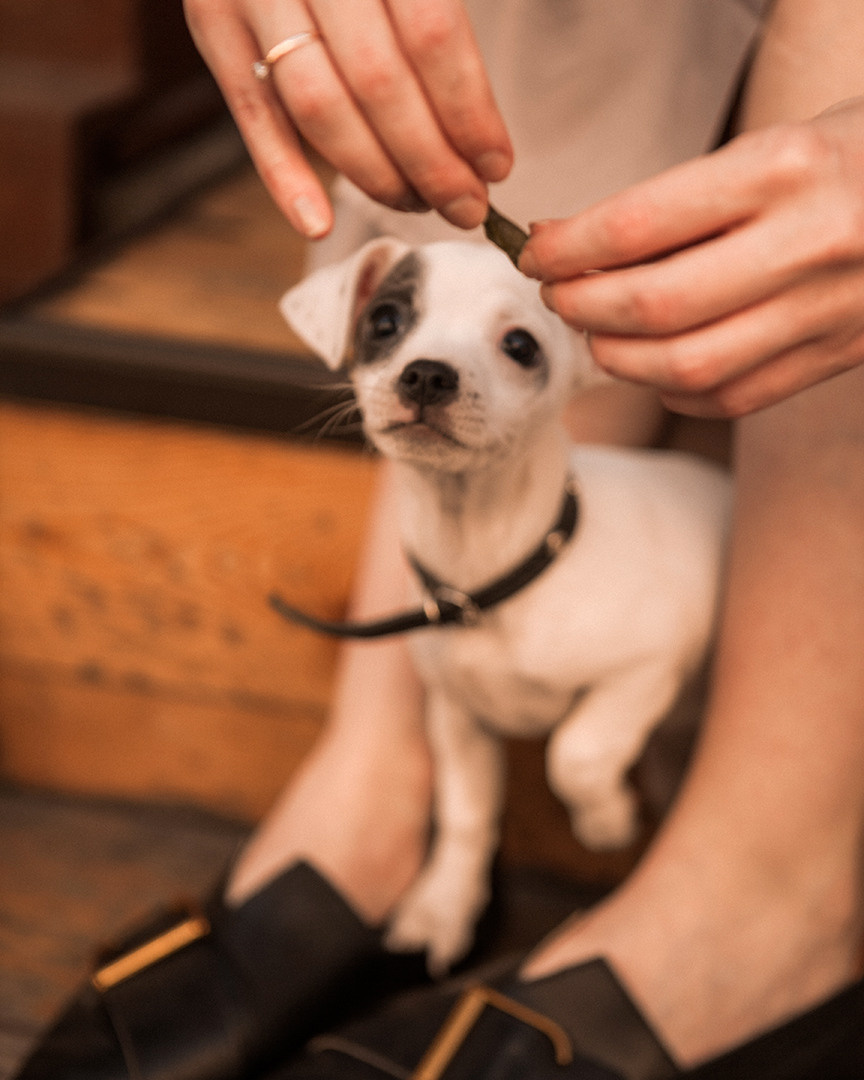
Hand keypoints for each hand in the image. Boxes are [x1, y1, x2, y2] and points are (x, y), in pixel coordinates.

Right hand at [183, 0, 511, 237]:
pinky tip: (317, 225)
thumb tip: (478, 123)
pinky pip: (251, 112)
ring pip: (319, 107)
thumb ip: (436, 8)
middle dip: (431, 161)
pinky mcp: (210, 20)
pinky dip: (282, 176)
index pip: (433, 37)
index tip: (496, 165)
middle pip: (379, 83)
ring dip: (374, 175)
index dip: (469, 113)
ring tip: (417, 204)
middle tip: (465, 205)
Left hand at [520, 97, 863, 417]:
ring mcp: (826, 309)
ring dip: (618, 359)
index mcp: (782, 170)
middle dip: (581, 308)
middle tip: (558, 296)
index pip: (635, 227)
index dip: (565, 249)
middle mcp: (808, 243)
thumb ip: (676, 202)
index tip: (536, 253)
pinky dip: (675, 392)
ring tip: (599, 333)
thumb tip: (572, 246)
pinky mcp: (836, 355)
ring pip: (686, 367)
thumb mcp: (766, 148)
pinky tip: (657, 367)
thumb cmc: (843, 160)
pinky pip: (732, 398)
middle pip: (652, 307)